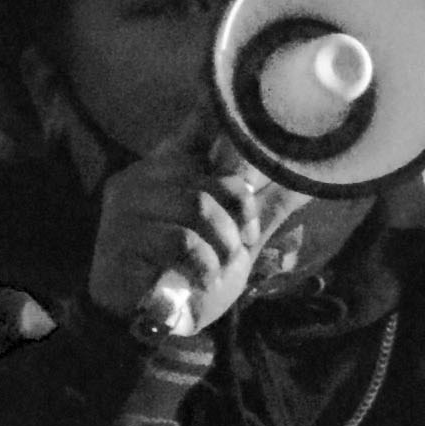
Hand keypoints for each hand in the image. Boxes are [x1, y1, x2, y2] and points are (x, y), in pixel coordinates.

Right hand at [85, 132, 288, 345]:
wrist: (146, 327)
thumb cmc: (186, 279)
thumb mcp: (233, 243)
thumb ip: (261, 211)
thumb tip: (303, 184)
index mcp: (165, 173)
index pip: (191, 131)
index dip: (211, 113)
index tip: (225, 98)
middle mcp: (140, 180)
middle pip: (207, 177)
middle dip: (236, 215)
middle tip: (240, 243)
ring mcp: (126, 209)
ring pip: (196, 206)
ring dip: (220, 243)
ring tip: (217, 267)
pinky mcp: (121, 239)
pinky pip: (180, 240)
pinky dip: (202, 265)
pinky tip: (200, 280)